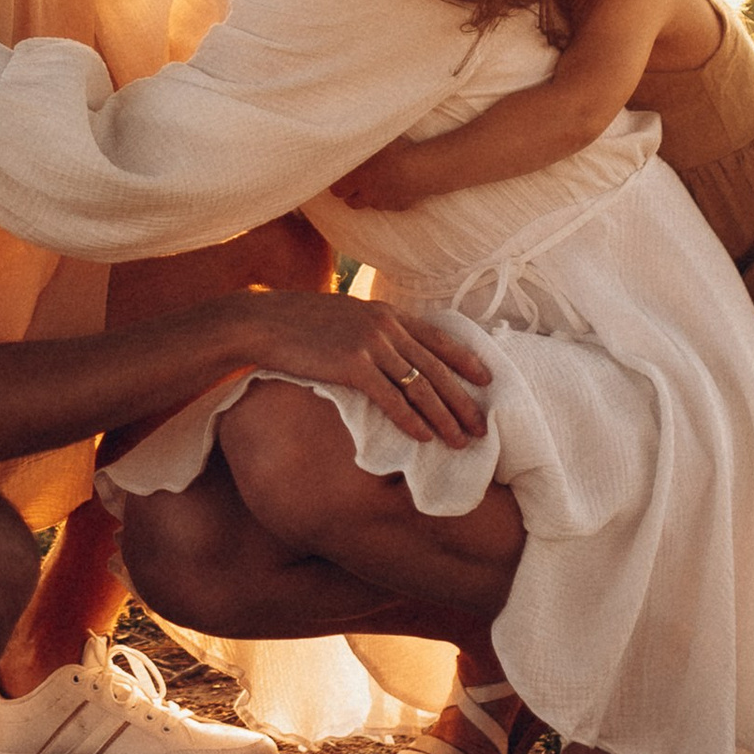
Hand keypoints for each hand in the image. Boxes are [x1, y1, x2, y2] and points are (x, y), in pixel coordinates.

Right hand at [235, 292, 491, 447]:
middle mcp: (386, 326)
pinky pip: (390, 399)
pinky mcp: (352, 366)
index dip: (466, 360)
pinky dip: (410, 421)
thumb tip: (393, 351)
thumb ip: (374, 329)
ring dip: (444, 418)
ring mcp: (370, 345)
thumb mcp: (347, 316)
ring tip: (460, 441)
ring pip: (420, 387)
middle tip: (482, 426)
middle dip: (463, 400)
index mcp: (387, 312)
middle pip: (436, 369)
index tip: (487, 380)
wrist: (265, 321)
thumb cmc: (301, 323)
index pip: (438, 338)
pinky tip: (423, 438)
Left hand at [331, 134, 436, 213]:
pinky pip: (391, 204)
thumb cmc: (394, 152)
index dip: (337, 184)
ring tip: (377, 183)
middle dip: (351, 194)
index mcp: (357, 179)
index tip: (340, 177)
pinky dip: (391, 198)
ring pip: (372, 204)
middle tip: (356, 183)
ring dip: (371, 196)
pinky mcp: (399, 206)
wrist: (418, 170)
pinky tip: (397, 186)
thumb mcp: (372, 141)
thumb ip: (358, 144)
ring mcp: (384, 203)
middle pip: (351, 203)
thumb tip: (346, 137)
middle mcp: (367, 195)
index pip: (337, 190)